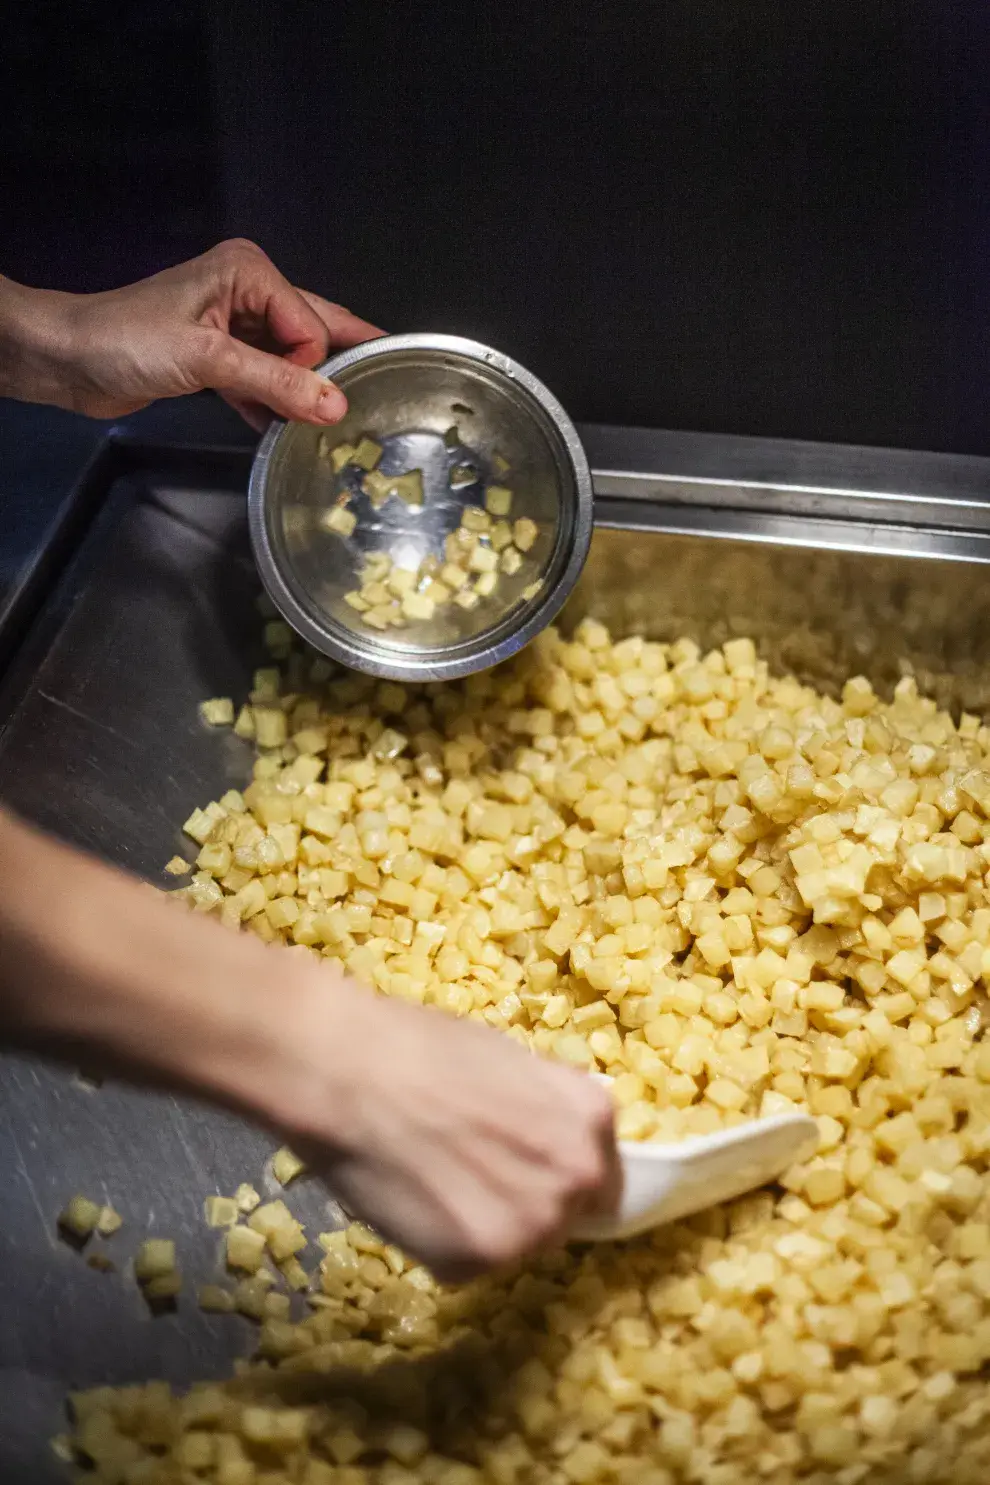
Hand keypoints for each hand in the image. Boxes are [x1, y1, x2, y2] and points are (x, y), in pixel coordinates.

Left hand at [0, 239, 382, 429]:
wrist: (69, 359)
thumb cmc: (127, 340)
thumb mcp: (209, 360)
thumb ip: (276, 382)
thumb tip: (334, 405)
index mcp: (250, 272)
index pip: (312, 323)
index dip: (314, 365)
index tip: (306, 401)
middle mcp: (248, 291)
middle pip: (311, 332)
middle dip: (332, 368)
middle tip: (375, 402)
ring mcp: (234, 325)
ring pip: (290, 360)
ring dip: (300, 392)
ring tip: (326, 426)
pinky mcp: (218, 357)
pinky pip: (263, 380)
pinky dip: (272, 404)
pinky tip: (283, 429)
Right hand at [269, 978, 620, 1280]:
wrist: (348, 1071)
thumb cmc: (422, 1047)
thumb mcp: (513, 1059)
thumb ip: (550, 1107)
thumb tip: (556, 1135)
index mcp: (591, 1120)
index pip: (603, 1176)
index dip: (563, 1173)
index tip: (532, 1170)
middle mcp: (575, 1181)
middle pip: (566, 1215)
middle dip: (529, 1201)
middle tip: (474, 1173)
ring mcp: (527, 1229)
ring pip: (518, 1243)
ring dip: (488, 1225)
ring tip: (435, 1182)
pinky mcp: (474, 1265)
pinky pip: (468, 1264)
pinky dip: (443, 1243)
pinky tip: (412, 1198)